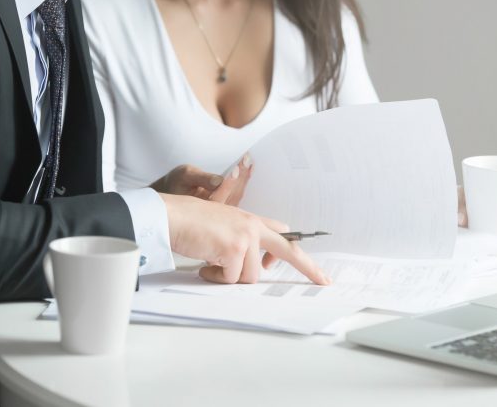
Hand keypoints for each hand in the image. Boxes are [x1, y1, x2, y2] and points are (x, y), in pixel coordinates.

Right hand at [150, 154, 252, 205]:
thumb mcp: (184, 176)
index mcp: (200, 208)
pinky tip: (247, 171)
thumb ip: (201, 178)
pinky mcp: (223, 211)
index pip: (220, 193)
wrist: (167, 199)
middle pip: (232, 195)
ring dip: (244, 179)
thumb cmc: (175, 184)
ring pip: (237, 197)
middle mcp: (212, 215)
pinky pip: (236, 197)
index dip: (230, 179)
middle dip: (241, 176)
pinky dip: (242, 183)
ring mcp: (219, 216)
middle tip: (247, 159)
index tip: (239, 164)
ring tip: (249, 163)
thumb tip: (218, 181)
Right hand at [160, 193, 330, 285]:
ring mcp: (245, 238)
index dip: (295, 249)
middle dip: (309, 268)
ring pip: (250, 276)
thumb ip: (241, 236)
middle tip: (324, 281)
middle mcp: (253, 227)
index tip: (313, 264)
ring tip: (211, 265)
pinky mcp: (233, 250)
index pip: (282, 234)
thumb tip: (255, 262)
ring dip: (229, 277)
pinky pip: (230, 278)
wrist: (172, 215)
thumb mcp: (222, 223)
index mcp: (251, 220)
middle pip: (289, 251)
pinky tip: (204, 266)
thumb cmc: (190, 220)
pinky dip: (215, 278)